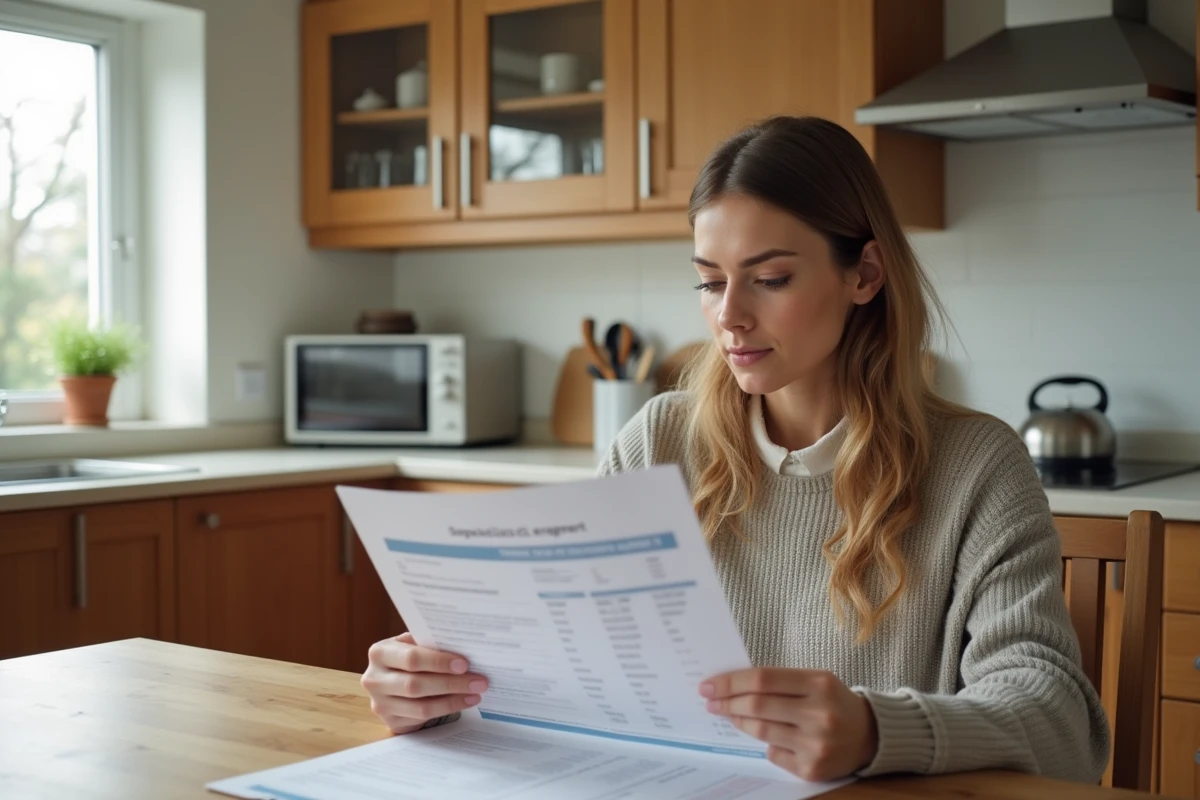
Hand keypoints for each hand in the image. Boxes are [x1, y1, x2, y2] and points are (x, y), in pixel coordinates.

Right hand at [361, 632, 488, 733]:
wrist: (391, 684)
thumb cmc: (407, 659)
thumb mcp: (412, 645)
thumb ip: (429, 645)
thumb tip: (464, 646)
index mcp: (379, 653)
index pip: (411, 658)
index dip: (439, 662)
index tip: (464, 664)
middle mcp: (374, 679)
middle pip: (416, 685)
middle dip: (451, 683)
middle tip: (479, 681)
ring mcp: (380, 704)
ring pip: (421, 706)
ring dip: (453, 700)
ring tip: (476, 693)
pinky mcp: (390, 722)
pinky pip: (422, 718)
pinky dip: (447, 709)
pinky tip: (464, 702)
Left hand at [700, 668, 877, 781]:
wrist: (870, 736)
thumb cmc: (833, 702)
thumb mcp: (815, 681)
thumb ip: (779, 681)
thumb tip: (732, 685)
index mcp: (819, 684)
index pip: (763, 680)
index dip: (730, 682)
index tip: (709, 684)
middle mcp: (819, 714)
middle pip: (757, 705)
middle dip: (727, 702)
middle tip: (711, 701)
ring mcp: (816, 744)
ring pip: (761, 731)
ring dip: (739, 722)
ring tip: (731, 715)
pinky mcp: (812, 769)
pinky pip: (773, 754)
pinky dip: (765, 744)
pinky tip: (766, 736)